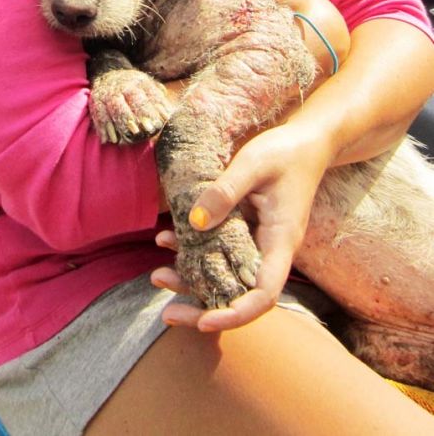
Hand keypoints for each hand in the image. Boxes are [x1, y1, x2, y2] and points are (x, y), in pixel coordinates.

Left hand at [151, 121, 332, 329]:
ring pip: (225, 273)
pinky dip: (193, 249)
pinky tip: (166, 239)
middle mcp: (270, 249)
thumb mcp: (253, 164)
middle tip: (168, 314)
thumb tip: (195, 223)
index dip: (236, 313)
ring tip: (158, 277)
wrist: (305, 142)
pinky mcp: (245, 229)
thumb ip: (225, 191)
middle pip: (240, 293)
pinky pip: (219, 248)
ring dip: (192, 280)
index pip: (264, 294)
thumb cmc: (285, 151)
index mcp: (281, 241)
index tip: (204, 320)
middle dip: (204, 308)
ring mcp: (257, 240)